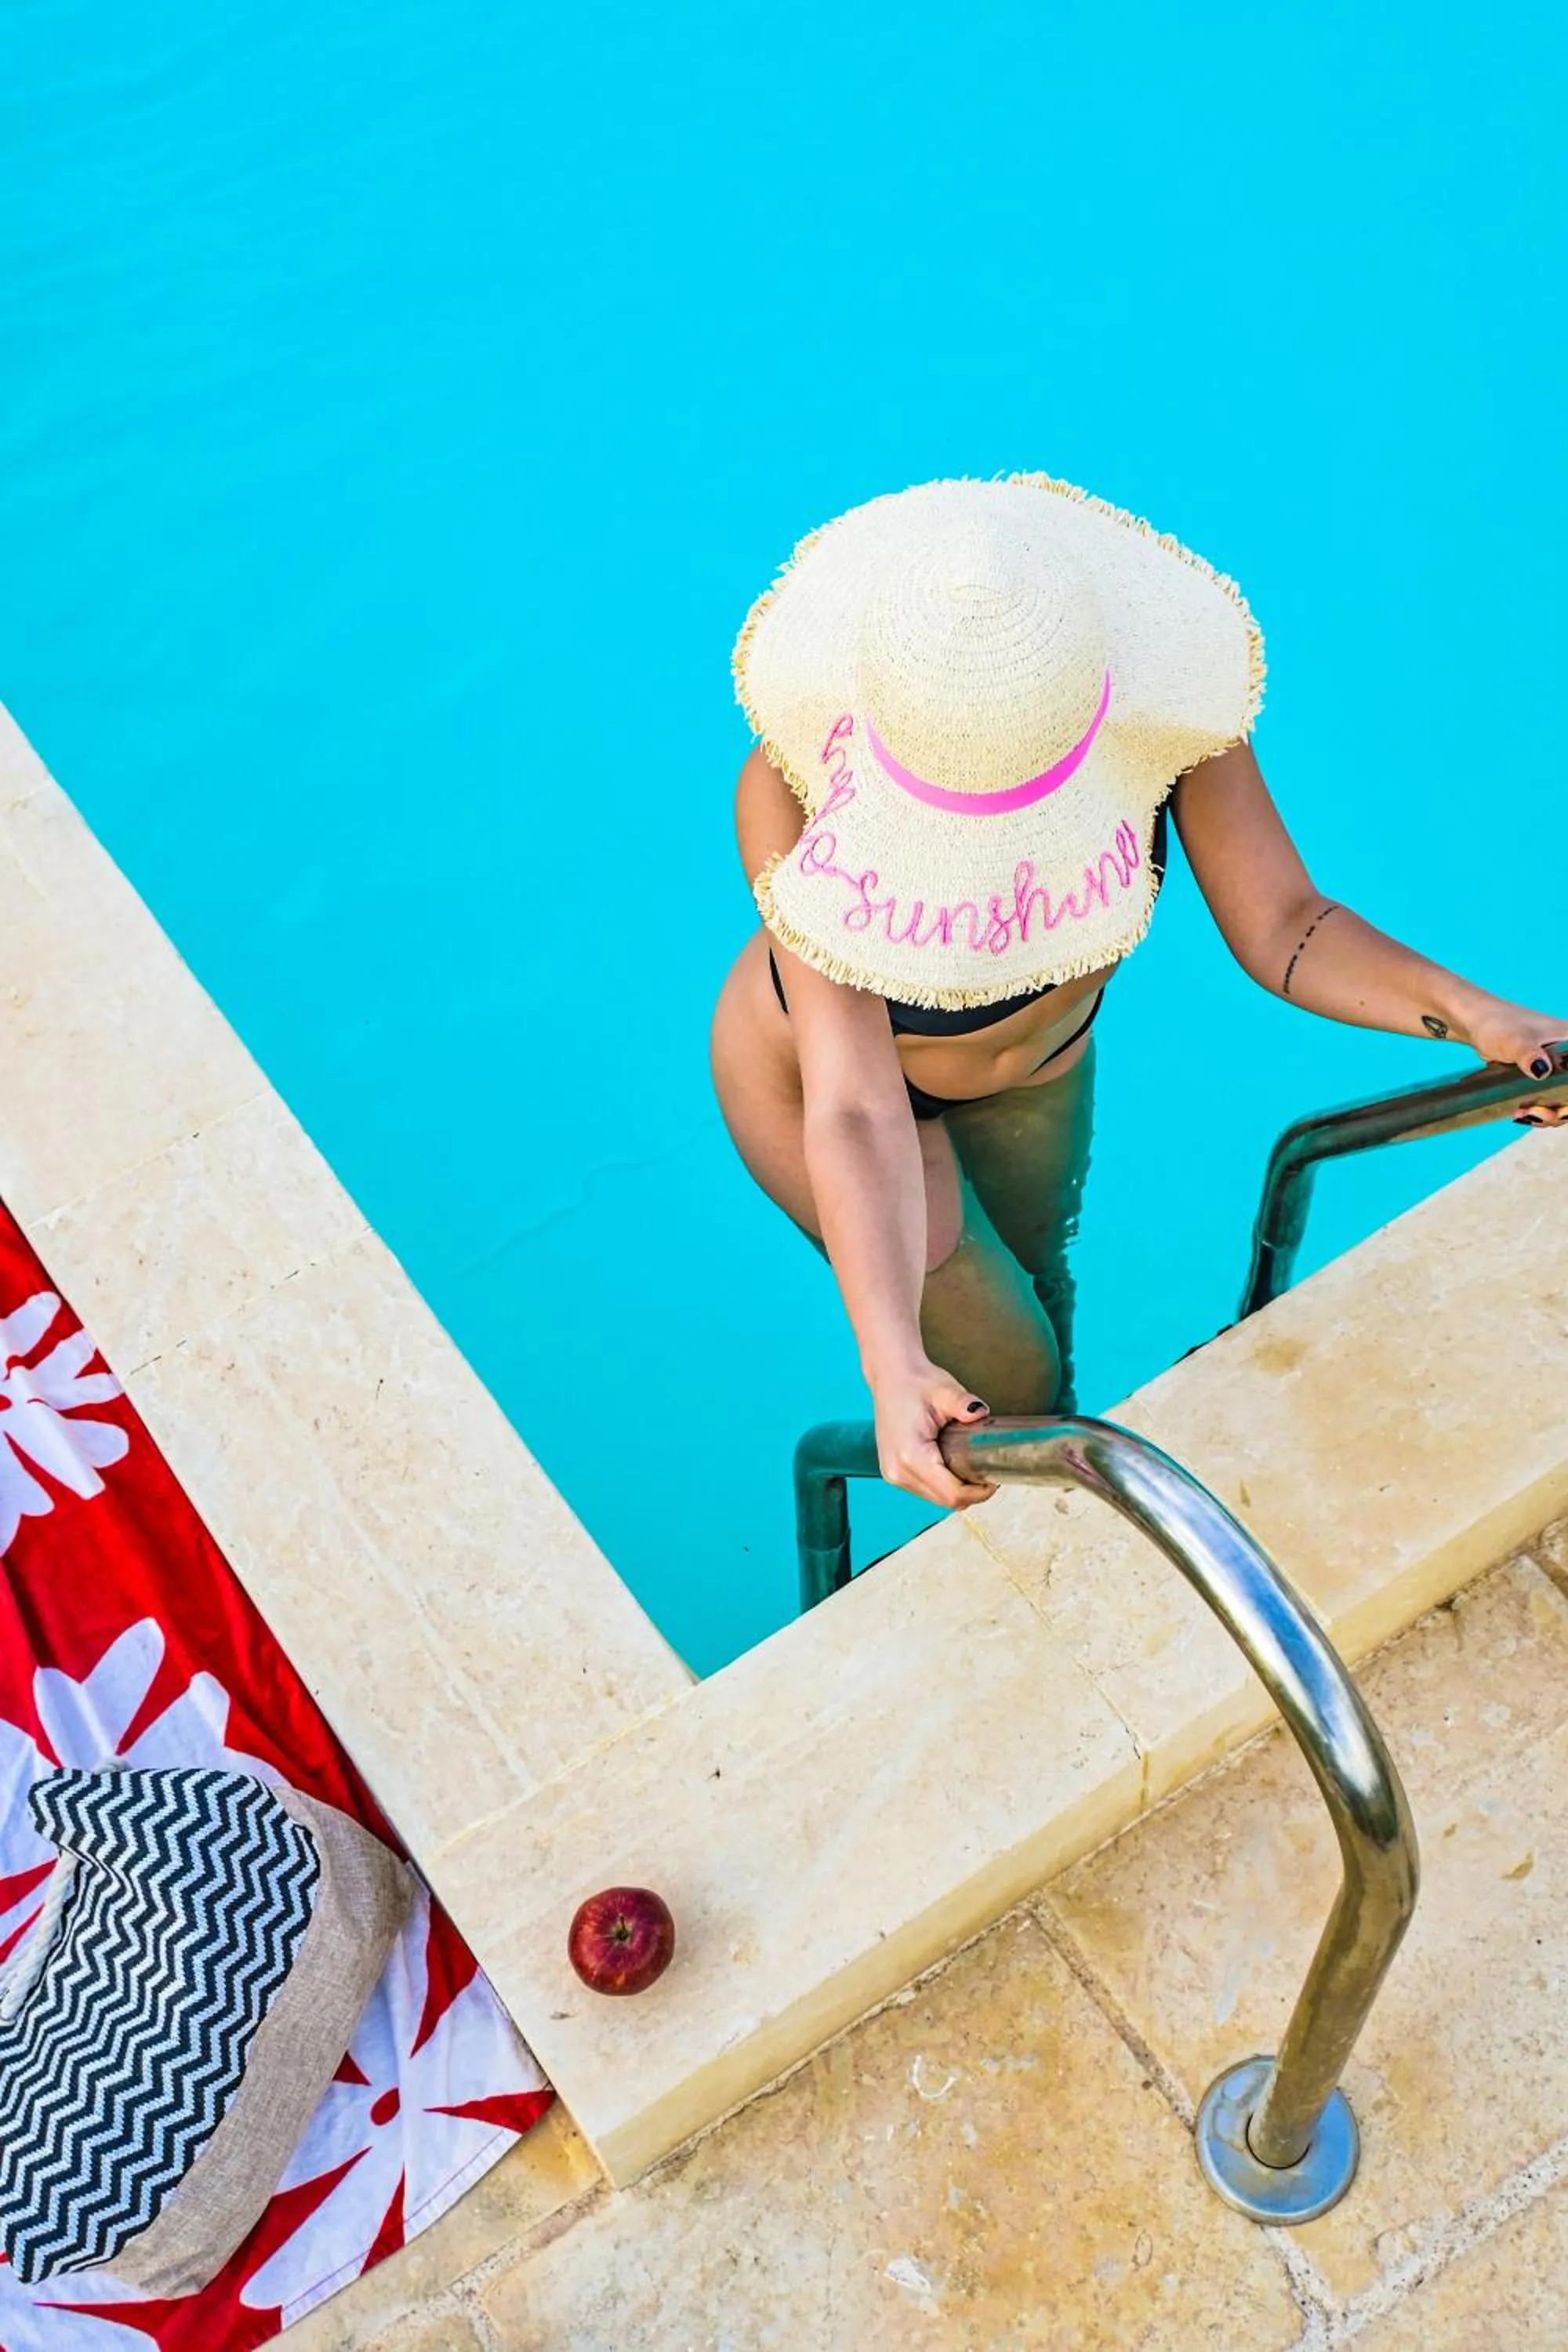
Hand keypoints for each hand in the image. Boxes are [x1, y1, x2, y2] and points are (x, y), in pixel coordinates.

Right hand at [871, 1362, 996, 1509]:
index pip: (951, 1493)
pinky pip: (926, 1490)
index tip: (995, 1479)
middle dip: (971, 1492)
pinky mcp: (895, 1472)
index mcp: (910, 1455)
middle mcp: (898, 1471)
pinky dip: (943, 1484)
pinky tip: (953, 1464)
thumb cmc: (914, 1382)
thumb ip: (963, 1404)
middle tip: (989, 1471)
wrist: (890, 1376)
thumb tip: (982, 1413)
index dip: (978, 1493)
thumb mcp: (943, 1390)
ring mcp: (894, 1474)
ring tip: (972, 1466)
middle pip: (945, 1500)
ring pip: (936, 1498)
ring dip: (957, 1489)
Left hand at [1452, 997, 1567, 1127]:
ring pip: (1558, 1095)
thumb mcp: (1514, 1041)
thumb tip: (1542, 1071)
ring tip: (1524, 1113)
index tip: (1558, 1108)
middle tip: (1535, 1113)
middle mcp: (1567, 1050)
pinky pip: (1543, 1094)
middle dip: (1559, 1108)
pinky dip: (1535, 1105)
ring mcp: (1552, 1061)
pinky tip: (1520, 1111)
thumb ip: (1529, 1055)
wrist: (1470, 1019)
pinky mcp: (1536, 1070)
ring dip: (1546, 1110)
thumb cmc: (1495, 1023)